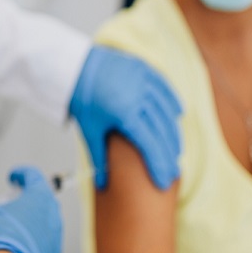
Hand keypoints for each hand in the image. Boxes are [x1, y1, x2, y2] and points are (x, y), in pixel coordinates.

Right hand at [0, 167, 62, 252]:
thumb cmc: (4, 238)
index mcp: (40, 197)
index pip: (33, 176)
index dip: (21, 174)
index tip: (14, 177)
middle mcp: (53, 215)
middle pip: (41, 200)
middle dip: (26, 200)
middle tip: (11, 203)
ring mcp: (55, 236)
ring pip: (44, 223)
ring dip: (30, 222)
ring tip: (12, 228)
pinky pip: (44, 244)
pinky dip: (33, 242)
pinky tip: (18, 247)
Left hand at [69, 46, 182, 189]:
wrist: (74, 66)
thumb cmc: (81, 99)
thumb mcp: (89, 130)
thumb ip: (99, 158)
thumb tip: (101, 186)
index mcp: (123, 113)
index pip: (149, 144)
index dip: (159, 164)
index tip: (165, 182)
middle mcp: (137, 95)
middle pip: (161, 130)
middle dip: (169, 154)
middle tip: (174, 172)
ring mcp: (142, 80)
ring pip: (166, 110)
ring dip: (173, 131)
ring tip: (175, 149)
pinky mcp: (143, 68)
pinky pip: (164, 87)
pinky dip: (172, 102)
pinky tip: (177, 115)